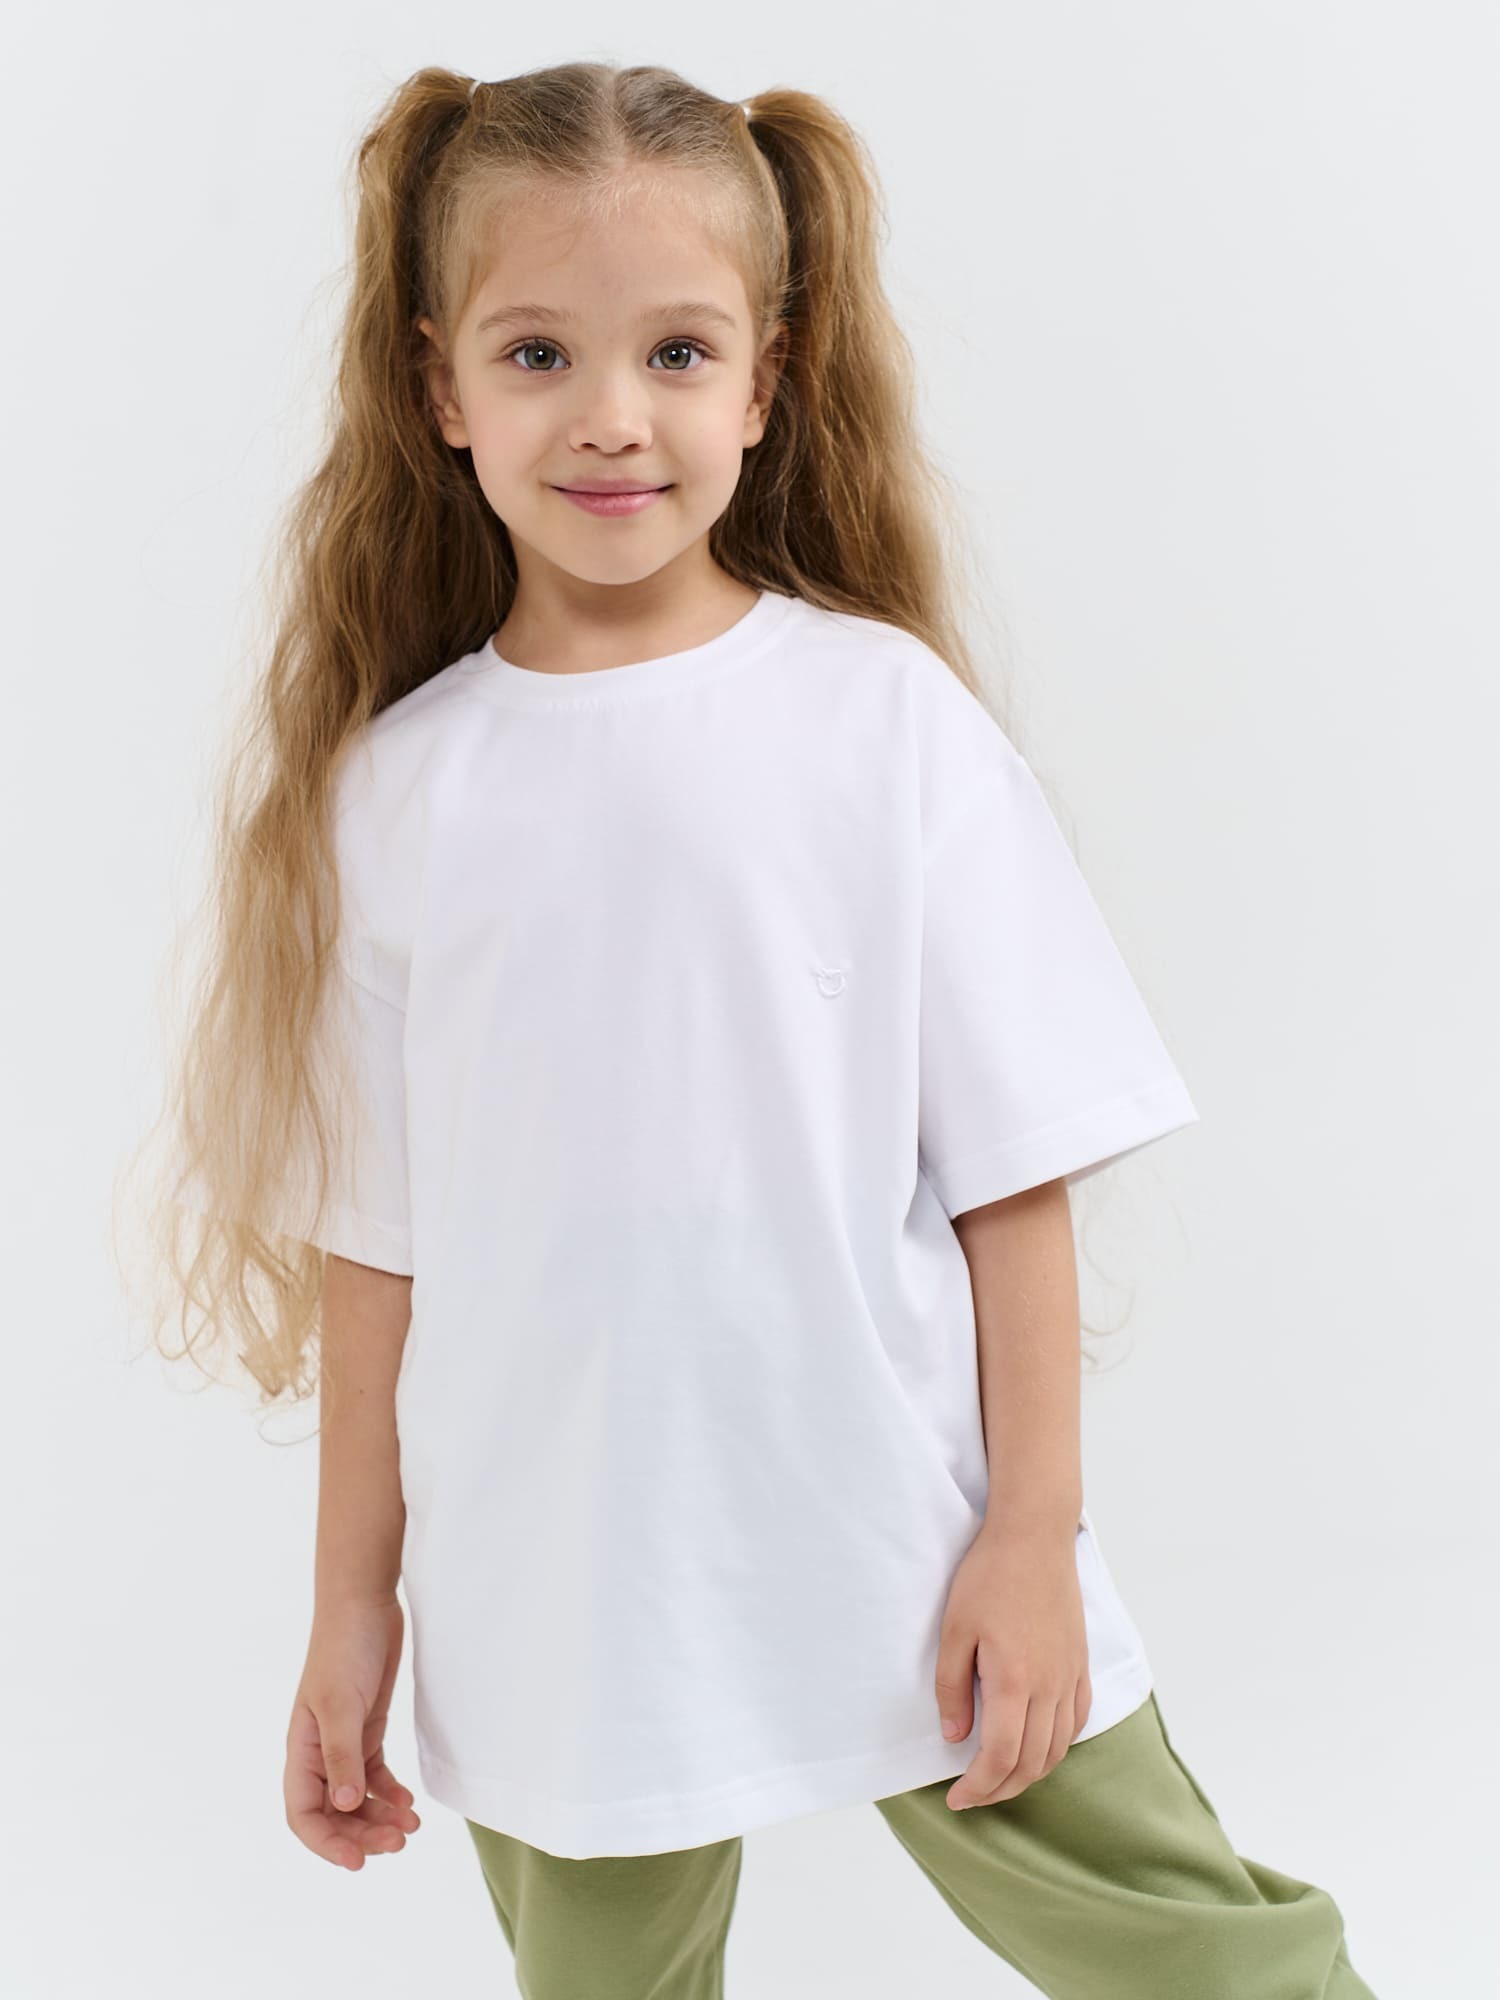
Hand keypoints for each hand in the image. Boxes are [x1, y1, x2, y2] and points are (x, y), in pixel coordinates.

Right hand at [284, 1595, 422, 1869]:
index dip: (326, 1844)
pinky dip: (390, 1793)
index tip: (358, 1862)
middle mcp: (319, 1753)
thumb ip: (342, 1755)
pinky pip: (375, 1775)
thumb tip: (343, 1806)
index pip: (304, 1815)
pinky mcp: (367, 1728)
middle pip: (334, 1814)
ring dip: (380, 1818)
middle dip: (363, 1835)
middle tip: (399, 1843)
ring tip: (411, 1827)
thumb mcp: (341, 1704)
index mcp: (301, 1751)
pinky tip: (409, 1803)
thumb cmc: (344, 1649)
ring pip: (357, 1798)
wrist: (364, 1604)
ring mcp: (344, 1742)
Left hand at [935, 1516, 1090, 1809]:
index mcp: (1014, 1681)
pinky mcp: (1081, 1665)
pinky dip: (1056, 1747)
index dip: (978, 1787)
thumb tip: (955, 1738)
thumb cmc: (988, 1577)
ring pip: (1057, 1749)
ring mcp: (1070, 1677)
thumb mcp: (954, 1630)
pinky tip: (1036, 1746)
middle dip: (1000, 1790)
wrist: (1034, 1537)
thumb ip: (952, 1689)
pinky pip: (1076, 1723)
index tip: (957, 1798)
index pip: (1001, 1757)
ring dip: (1029, 1774)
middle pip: (1031, 1763)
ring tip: (1000, 1778)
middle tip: (972, 1796)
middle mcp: (1049, 1687)